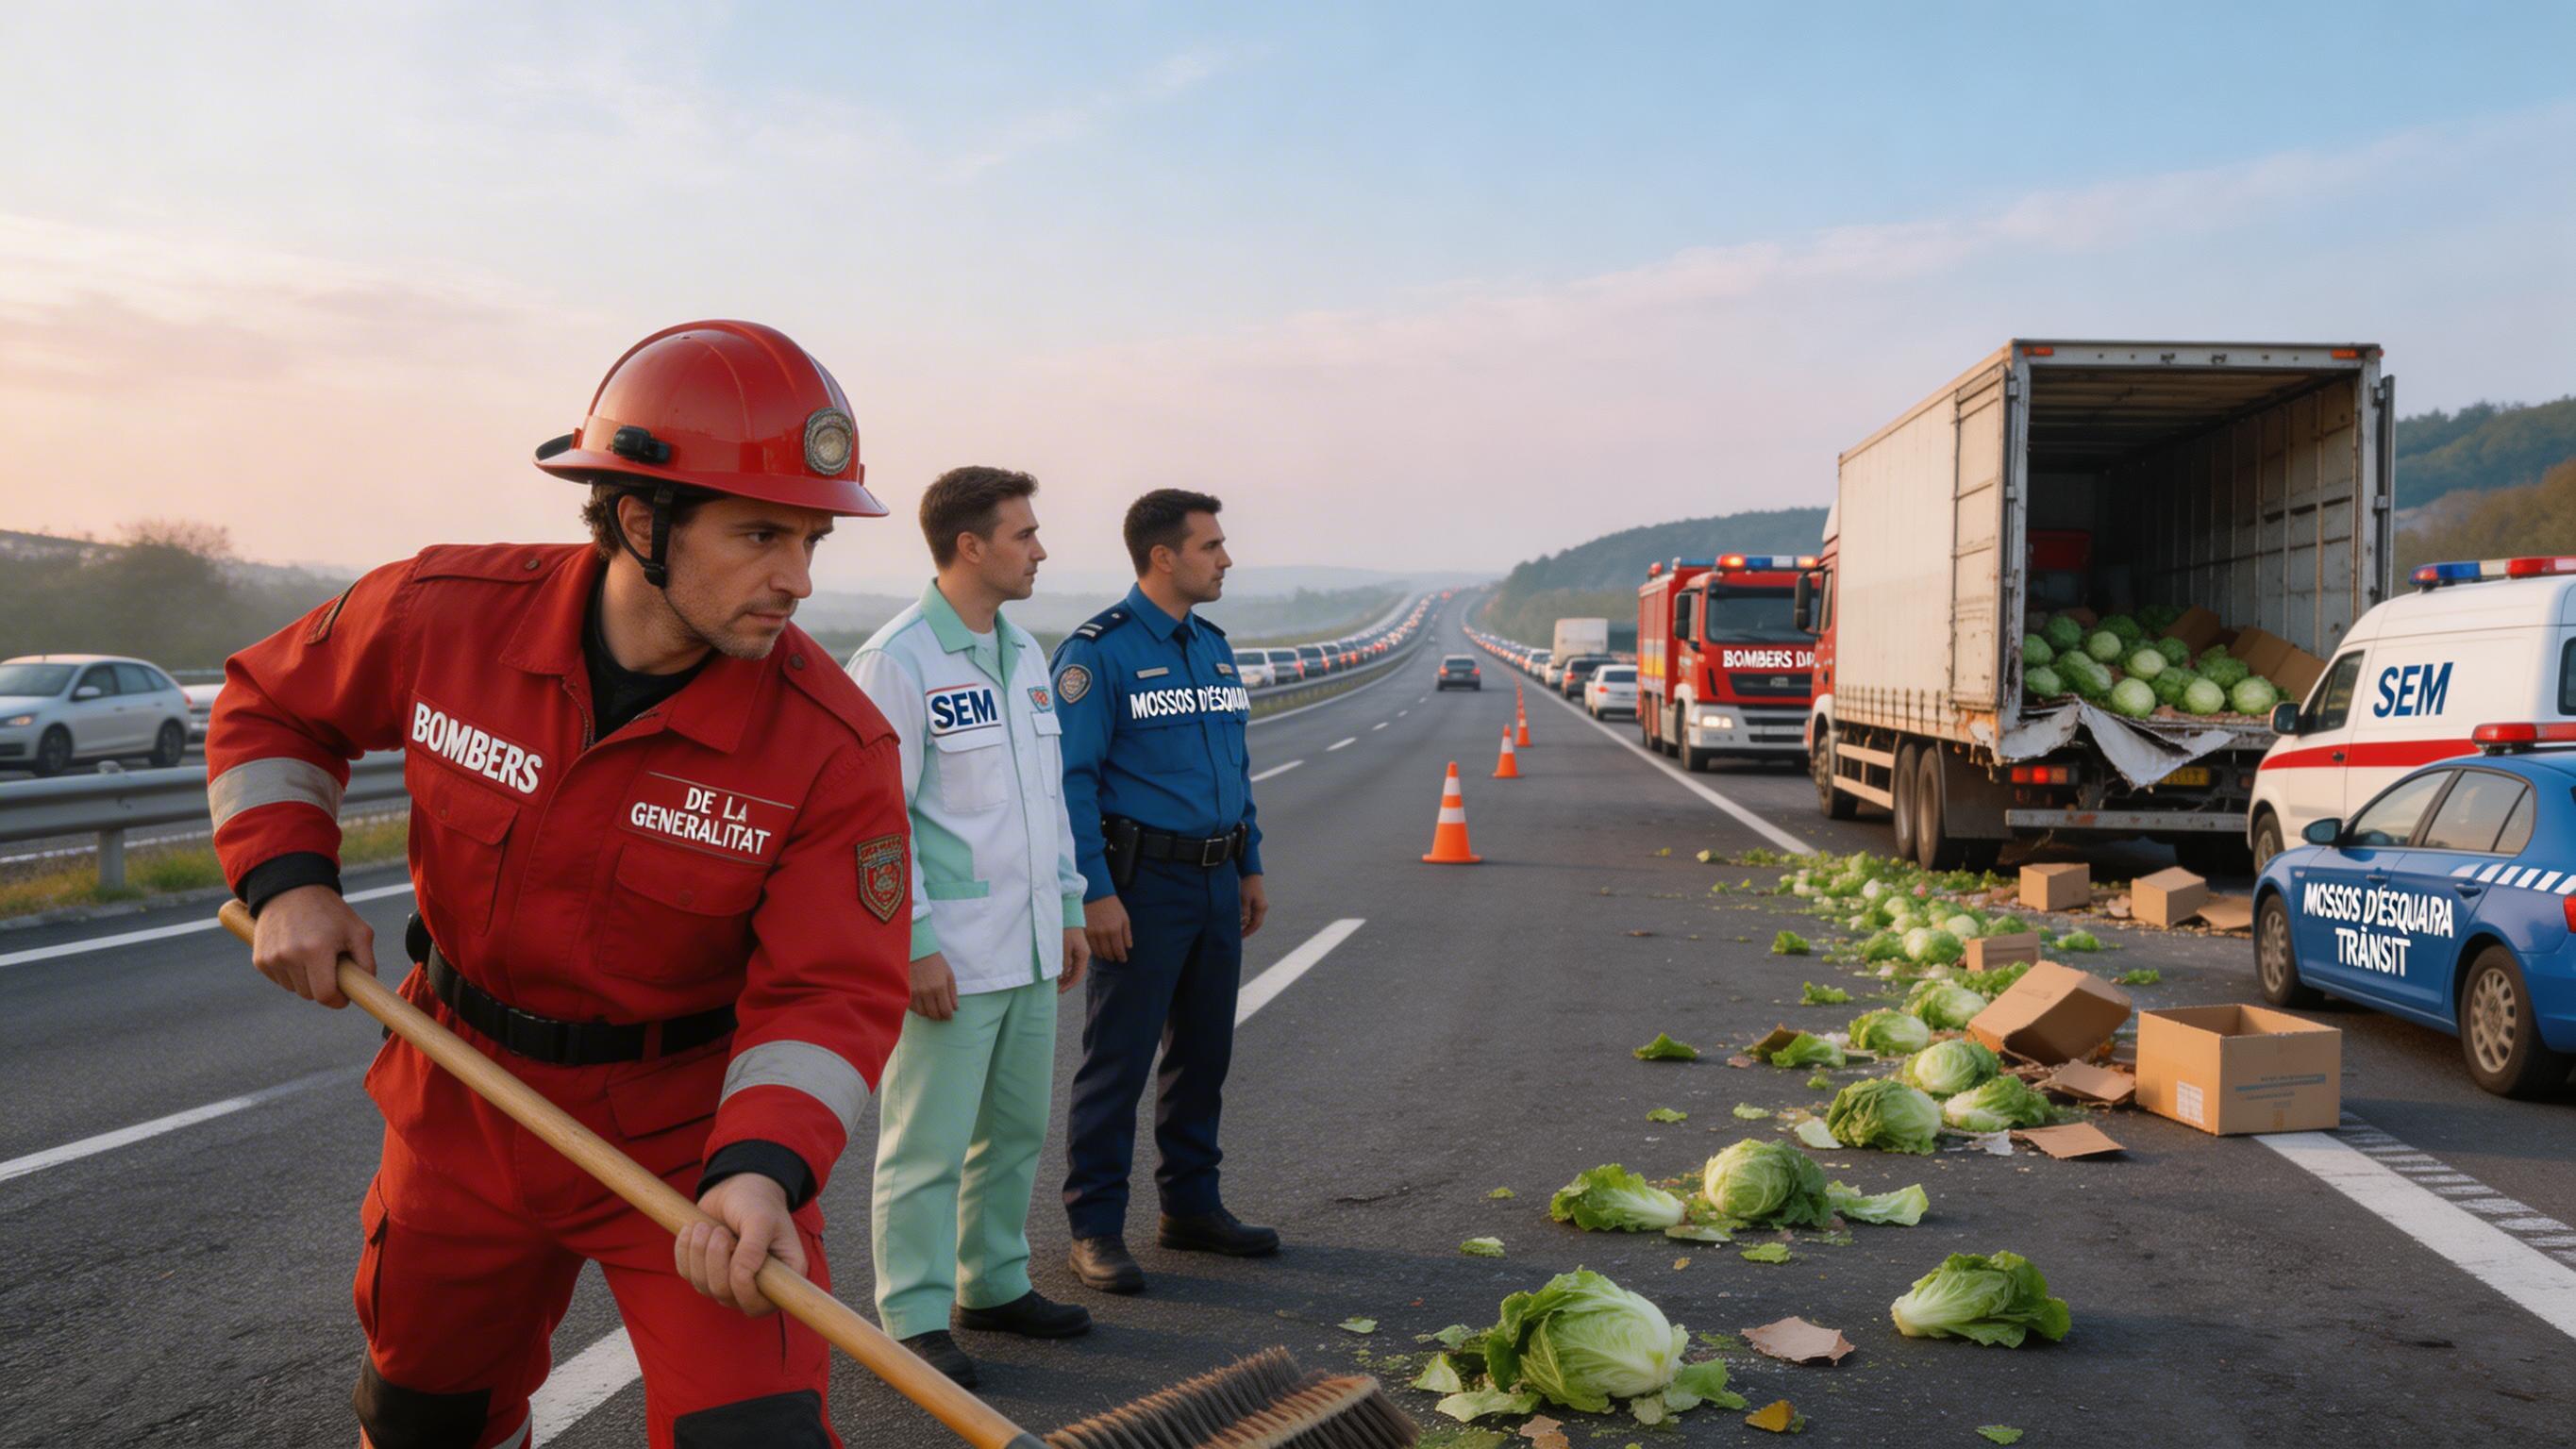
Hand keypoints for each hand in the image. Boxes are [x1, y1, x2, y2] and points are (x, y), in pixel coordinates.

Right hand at [250, 883, 375, 1008]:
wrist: (292, 889)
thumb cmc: (330, 911)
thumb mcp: (358, 930)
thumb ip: (367, 962)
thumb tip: (365, 988)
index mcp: (315, 950)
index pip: (324, 995)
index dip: (337, 1000)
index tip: (344, 996)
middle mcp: (289, 956)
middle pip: (309, 995)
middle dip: (323, 987)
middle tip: (331, 967)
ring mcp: (271, 958)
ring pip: (294, 988)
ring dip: (306, 980)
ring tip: (313, 954)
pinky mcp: (259, 960)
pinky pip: (280, 980)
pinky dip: (291, 973)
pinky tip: (297, 952)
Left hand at [678, 1173, 800, 1315]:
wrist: (738, 1186)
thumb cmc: (758, 1201)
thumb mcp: (761, 1219)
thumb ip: (753, 1249)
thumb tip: (740, 1277)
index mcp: (782, 1276)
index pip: (759, 1305)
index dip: (743, 1289)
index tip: (735, 1250)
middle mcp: (757, 1285)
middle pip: (725, 1295)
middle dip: (715, 1261)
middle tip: (719, 1231)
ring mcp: (730, 1281)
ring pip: (703, 1285)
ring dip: (699, 1252)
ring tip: (706, 1226)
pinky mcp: (707, 1271)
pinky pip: (687, 1274)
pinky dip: (684, 1251)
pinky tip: (693, 1229)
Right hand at [908, 952, 957, 1020]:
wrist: (917, 952)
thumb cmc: (935, 962)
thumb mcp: (949, 975)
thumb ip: (953, 992)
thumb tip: (955, 1008)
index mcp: (940, 987)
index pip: (945, 1010)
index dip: (948, 1015)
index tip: (949, 1016)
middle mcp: (927, 992)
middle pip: (934, 1014)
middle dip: (939, 1016)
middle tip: (941, 1015)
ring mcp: (915, 993)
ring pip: (922, 1013)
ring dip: (928, 1014)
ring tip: (932, 1011)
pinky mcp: (906, 992)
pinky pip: (912, 1008)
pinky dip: (918, 1010)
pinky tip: (922, 1006)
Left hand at [1059, 926, 1089, 994]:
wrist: (1066, 914)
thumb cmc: (1065, 929)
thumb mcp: (1063, 948)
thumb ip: (1063, 963)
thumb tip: (1061, 976)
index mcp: (1083, 955)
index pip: (1078, 975)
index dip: (1069, 984)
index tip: (1060, 990)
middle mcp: (1083, 954)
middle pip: (1076, 973)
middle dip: (1067, 982)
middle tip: (1057, 989)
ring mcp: (1079, 951)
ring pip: (1073, 968)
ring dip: (1065, 976)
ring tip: (1056, 983)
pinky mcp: (1074, 947)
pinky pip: (1071, 962)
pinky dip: (1064, 969)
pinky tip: (1058, 972)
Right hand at [1084, 895, 1132, 963]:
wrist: (1095, 895)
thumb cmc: (1112, 906)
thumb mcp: (1124, 917)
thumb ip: (1127, 934)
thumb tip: (1128, 947)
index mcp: (1115, 929)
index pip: (1119, 950)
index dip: (1122, 957)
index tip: (1123, 959)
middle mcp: (1103, 933)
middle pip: (1108, 953)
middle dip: (1113, 957)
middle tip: (1114, 959)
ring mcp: (1093, 933)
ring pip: (1098, 952)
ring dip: (1104, 956)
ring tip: (1107, 956)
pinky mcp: (1084, 932)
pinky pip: (1090, 946)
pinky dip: (1095, 950)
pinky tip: (1098, 950)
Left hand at [1239, 873, 1268, 938]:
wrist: (1251, 875)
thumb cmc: (1247, 886)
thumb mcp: (1244, 900)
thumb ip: (1245, 912)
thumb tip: (1244, 923)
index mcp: (1261, 908)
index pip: (1256, 924)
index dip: (1248, 931)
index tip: (1240, 936)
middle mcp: (1263, 908)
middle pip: (1257, 923)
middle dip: (1249, 930)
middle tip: (1240, 935)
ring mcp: (1262, 905)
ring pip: (1256, 919)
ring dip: (1249, 925)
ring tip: (1240, 930)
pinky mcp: (1259, 903)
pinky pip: (1255, 914)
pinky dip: (1249, 919)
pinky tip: (1243, 921)